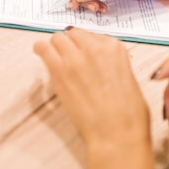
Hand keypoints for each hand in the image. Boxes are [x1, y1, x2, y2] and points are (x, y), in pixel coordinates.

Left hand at [34, 27, 155, 168]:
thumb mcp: (128, 78)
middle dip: (70, 44)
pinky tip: (41, 55)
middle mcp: (94, 47)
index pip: (92, 35)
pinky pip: (42, 48)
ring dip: (56, 47)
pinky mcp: (59, 70)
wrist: (117, 134)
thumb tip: (99, 64)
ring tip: (54, 58)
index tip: (83, 54)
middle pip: (73, 34)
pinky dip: (40, 50)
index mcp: (114, 47)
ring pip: (57, 38)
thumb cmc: (128, 114)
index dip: (86, 46)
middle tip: (68, 58)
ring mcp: (75, 57)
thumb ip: (112, 64)